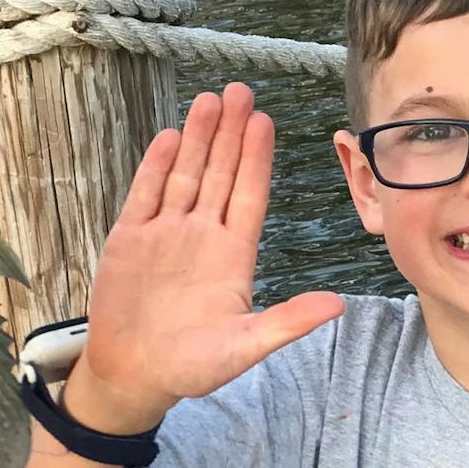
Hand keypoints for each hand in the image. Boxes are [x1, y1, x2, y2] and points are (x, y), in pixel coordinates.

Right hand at [75, 82, 343, 427]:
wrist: (134, 377)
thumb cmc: (191, 367)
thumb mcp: (245, 348)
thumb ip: (287, 322)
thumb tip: (338, 307)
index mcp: (233, 257)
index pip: (249, 196)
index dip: (256, 159)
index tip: (265, 122)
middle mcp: (202, 237)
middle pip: (219, 175)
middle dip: (230, 133)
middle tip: (241, 90)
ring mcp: (165, 235)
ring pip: (185, 176)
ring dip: (197, 139)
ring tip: (209, 99)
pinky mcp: (130, 240)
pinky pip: (145, 195)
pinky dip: (156, 167)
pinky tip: (170, 136)